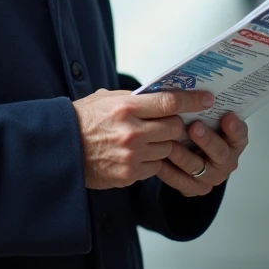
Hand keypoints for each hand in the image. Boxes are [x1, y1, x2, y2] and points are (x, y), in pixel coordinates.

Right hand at [72, 88, 213, 189]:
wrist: (62, 149)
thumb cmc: (83, 120)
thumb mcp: (105, 99)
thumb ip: (134, 98)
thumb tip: (160, 94)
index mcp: (126, 108)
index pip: (170, 102)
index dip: (192, 99)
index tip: (206, 98)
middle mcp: (132, 132)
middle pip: (174, 127)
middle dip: (177, 124)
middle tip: (172, 121)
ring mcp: (132, 155)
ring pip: (168, 149)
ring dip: (164, 143)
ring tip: (151, 138)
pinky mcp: (129, 174)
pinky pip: (155, 167)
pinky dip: (152, 160)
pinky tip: (140, 154)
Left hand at [158, 112, 248, 196]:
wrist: (189, 155)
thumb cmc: (197, 129)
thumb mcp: (206, 118)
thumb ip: (205, 109)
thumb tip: (194, 90)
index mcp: (234, 141)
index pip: (240, 135)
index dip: (235, 128)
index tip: (228, 117)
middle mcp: (226, 161)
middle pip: (220, 153)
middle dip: (207, 140)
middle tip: (195, 127)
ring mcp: (211, 177)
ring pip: (197, 167)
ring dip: (183, 155)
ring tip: (171, 143)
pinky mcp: (193, 188)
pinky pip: (180, 181)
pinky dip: (168, 170)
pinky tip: (159, 159)